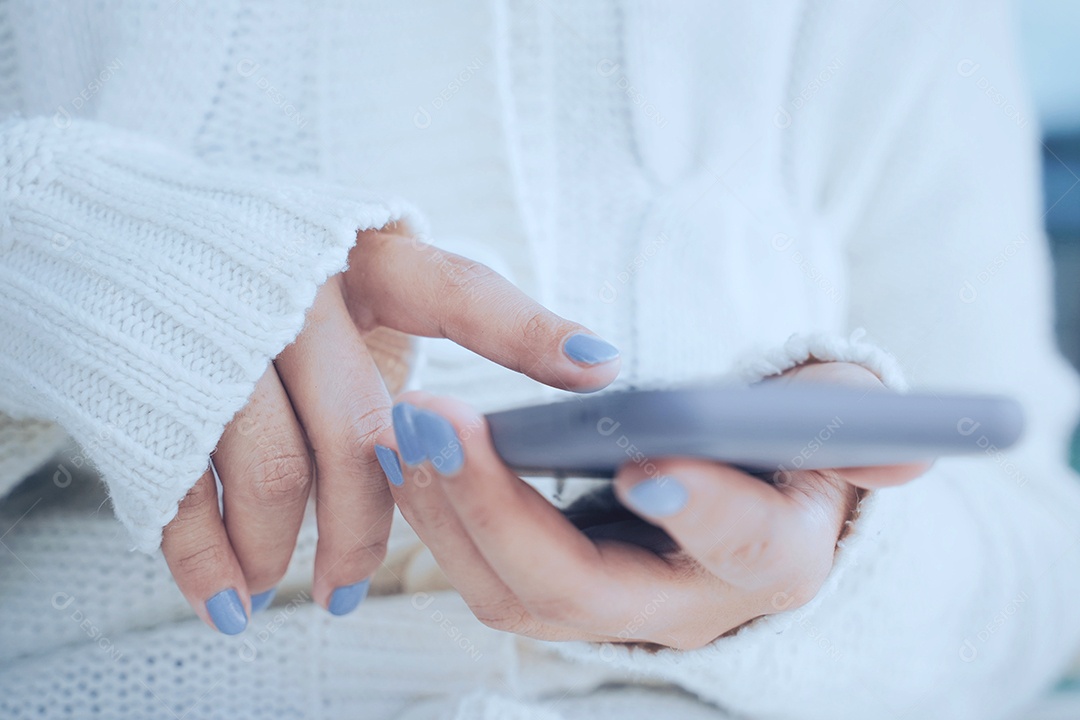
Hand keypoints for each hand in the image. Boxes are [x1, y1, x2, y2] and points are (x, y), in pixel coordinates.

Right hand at [161, 229, 620, 633]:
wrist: (113, 236)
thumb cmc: (263, 270)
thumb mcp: (348, 275)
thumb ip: (412, 324)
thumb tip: (481, 417)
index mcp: (363, 255)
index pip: (457, 292)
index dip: (528, 333)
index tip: (600, 367)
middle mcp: (296, 285)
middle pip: (362, 428)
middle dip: (369, 524)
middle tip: (355, 587)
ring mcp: (220, 334)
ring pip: (277, 469)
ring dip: (287, 551)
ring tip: (287, 588)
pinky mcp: (152, 384)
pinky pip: (183, 490)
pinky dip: (208, 560)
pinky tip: (230, 599)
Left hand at [376, 362, 928, 646]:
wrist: (744, 503)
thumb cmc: (789, 452)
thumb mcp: (836, 430)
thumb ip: (863, 434)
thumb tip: (908, 450)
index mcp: (769, 558)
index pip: (737, 545)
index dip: (698, 509)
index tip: (647, 464)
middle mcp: (685, 606)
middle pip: (579, 588)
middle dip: (498, 508)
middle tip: (437, 420)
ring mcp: (613, 611)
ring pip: (511, 593)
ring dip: (446, 510)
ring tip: (403, 425)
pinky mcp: (559, 594)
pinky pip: (486, 575)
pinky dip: (441, 516)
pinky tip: (408, 450)